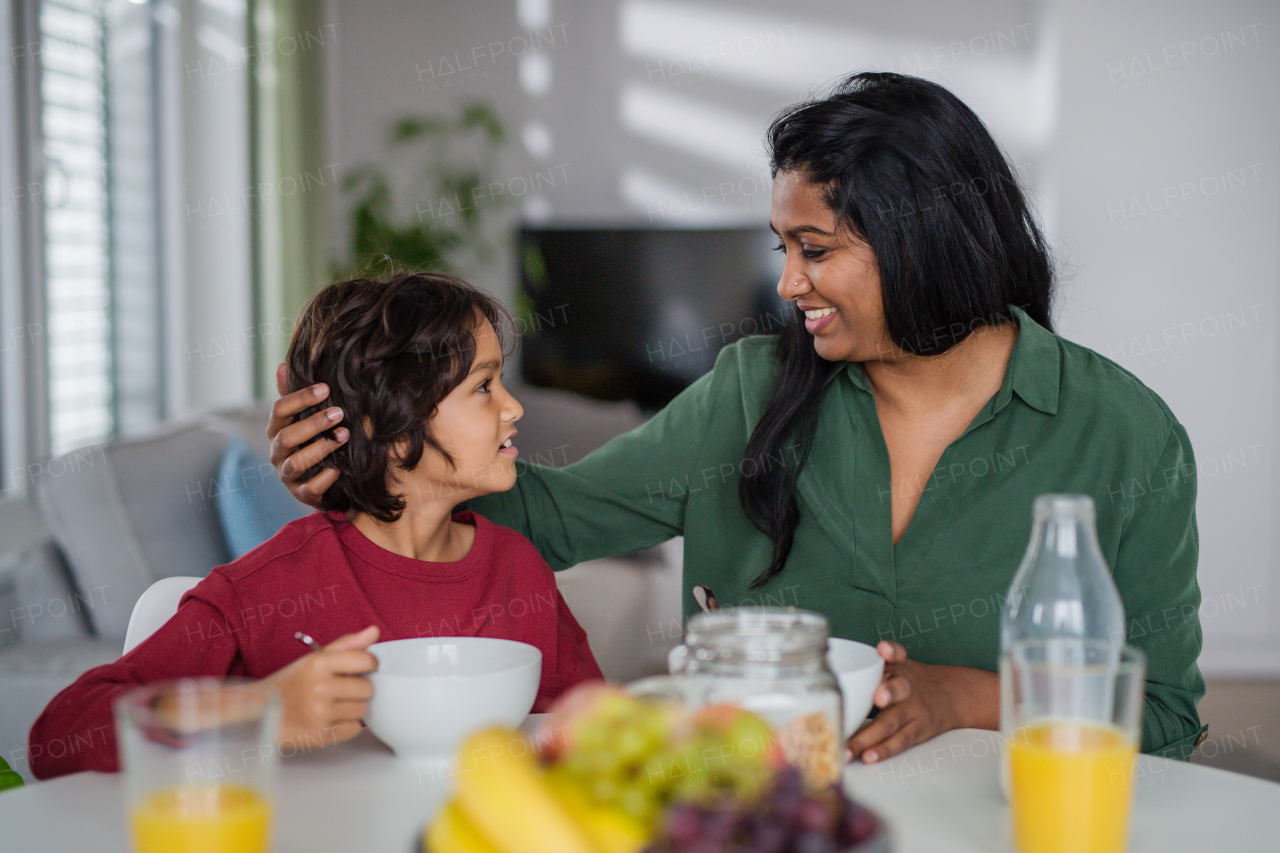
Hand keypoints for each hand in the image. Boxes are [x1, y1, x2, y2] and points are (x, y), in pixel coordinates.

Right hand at [263, 625, 379, 746]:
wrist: (259, 714)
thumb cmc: (290, 684)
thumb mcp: (314, 659)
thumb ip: (347, 644)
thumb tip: (374, 631)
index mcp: (318, 664)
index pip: (366, 660)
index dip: (369, 664)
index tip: (362, 668)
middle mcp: (320, 687)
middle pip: (367, 688)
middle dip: (359, 689)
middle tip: (342, 690)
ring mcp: (320, 713)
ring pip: (363, 710)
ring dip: (353, 708)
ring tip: (334, 705)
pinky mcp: (321, 735)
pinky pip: (355, 729)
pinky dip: (347, 726)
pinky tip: (331, 719)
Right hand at [267, 363, 347, 508]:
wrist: (325, 480)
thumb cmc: (314, 441)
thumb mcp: (306, 418)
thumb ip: (296, 396)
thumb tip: (282, 366)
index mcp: (277, 430)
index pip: (279, 410)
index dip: (300, 398)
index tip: (325, 388)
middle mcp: (278, 453)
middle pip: (287, 436)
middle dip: (313, 423)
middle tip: (339, 413)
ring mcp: (288, 475)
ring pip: (297, 462)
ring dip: (321, 448)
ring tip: (344, 436)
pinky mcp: (301, 494)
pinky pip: (310, 488)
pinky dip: (325, 478)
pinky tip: (339, 468)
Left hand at [845, 641, 997, 764]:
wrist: (952, 695)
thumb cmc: (910, 681)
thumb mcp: (897, 666)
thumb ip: (869, 670)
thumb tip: (828, 684)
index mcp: (899, 667)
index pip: (897, 654)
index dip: (891, 651)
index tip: (883, 650)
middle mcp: (906, 687)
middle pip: (898, 689)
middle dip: (887, 693)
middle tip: (876, 698)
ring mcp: (914, 710)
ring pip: (891, 722)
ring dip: (868, 736)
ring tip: (849, 748)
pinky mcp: (918, 730)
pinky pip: (900, 741)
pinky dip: (883, 750)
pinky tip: (867, 757)